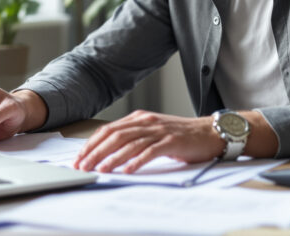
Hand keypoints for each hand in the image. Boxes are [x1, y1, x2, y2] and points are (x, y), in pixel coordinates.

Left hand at [72, 110, 223, 173]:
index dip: (92, 143)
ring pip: (130, 144)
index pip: (109, 129)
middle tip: (83, 165)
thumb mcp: (153, 131)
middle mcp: (147, 122)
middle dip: (96, 152)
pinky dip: (137, 161)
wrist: (209, 132)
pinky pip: (150, 151)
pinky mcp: (172, 141)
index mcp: (139, 118)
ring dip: (112, 158)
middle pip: (115, 136)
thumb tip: (108, 152)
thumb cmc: (180, 135)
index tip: (79, 157)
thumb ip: (134, 137)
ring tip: (100, 169)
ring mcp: (159, 131)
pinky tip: (127, 170)